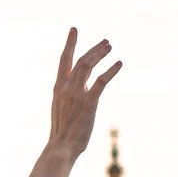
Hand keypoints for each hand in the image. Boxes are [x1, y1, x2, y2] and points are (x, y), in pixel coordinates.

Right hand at [49, 27, 121, 158]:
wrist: (61, 147)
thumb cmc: (63, 132)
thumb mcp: (63, 109)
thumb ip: (71, 95)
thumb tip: (84, 89)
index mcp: (58, 88)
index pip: (64, 60)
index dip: (70, 43)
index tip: (74, 29)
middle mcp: (65, 87)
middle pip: (80, 60)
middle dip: (93, 48)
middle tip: (106, 41)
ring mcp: (76, 94)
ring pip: (88, 66)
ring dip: (100, 54)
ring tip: (110, 47)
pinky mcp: (88, 103)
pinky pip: (101, 81)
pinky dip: (111, 70)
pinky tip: (119, 63)